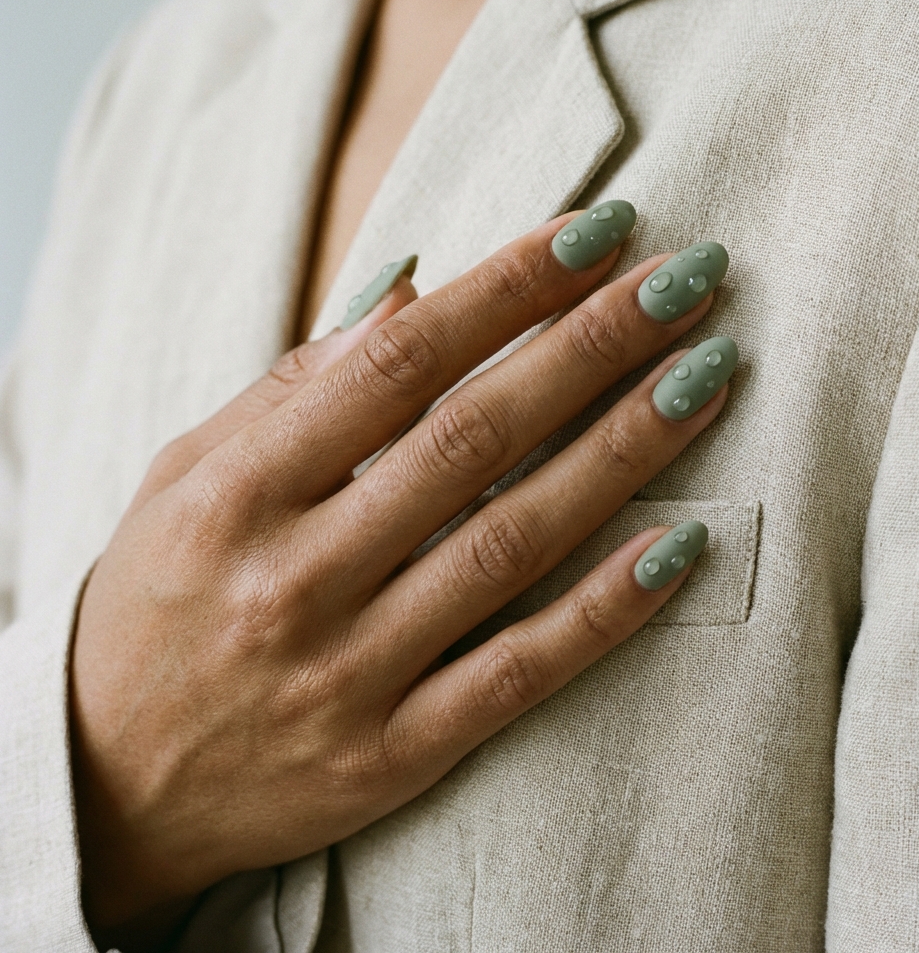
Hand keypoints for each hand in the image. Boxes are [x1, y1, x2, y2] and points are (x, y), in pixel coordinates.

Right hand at [71, 211, 729, 948]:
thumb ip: (293, 389)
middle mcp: (294, 578)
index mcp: (237, 493)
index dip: (506, 288)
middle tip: (685, 281)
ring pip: (510, 546)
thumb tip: (410, 291)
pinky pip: (517, 674)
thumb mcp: (186, 479)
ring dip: (622, 454)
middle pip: (472, 440)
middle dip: (590, 347)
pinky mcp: (392, 756)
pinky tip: (682, 544)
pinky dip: (604, 610)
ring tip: (706, 375)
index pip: (397, 365)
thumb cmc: (150, 605)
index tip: (596, 233)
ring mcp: (349, 673)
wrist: (110, 786)